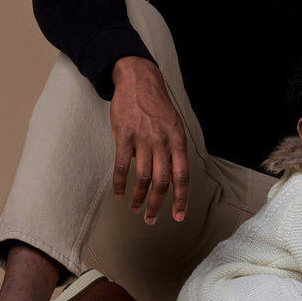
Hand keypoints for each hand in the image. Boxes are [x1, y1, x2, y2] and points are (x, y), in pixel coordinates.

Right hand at [109, 56, 188, 223]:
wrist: (139, 81)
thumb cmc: (157, 107)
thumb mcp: (174, 127)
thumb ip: (173, 151)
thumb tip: (171, 179)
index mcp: (178, 141)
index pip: (183, 177)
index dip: (181, 199)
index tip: (179, 216)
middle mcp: (163, 142)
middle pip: (162, 183)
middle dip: (158, 205)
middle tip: (151, 218)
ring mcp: (143, 139)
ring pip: (142, 178)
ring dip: (139, 198)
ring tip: (135, 208)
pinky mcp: (124, 136)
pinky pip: (121, 167)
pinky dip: (119, 184)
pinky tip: (118, 193)